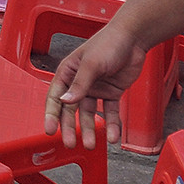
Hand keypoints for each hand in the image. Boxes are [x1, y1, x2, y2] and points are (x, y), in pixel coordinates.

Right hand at [43, 25, 146, 149]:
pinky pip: (110, 112)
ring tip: (92, 144)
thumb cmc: (108, 44)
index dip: (51, 115)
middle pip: (71, 109)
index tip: (49, 131)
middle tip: (71, 143)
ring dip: (90, 129)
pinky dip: (112, 124)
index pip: (55, 97)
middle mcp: (79, 82)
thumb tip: (65, 101)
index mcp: (68, 73)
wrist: (134, 39)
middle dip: (71, 127)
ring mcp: (96, 88)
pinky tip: (113, 136)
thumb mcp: (91, 64)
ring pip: (90, 114)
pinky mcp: (112, 92)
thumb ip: (79, 84)